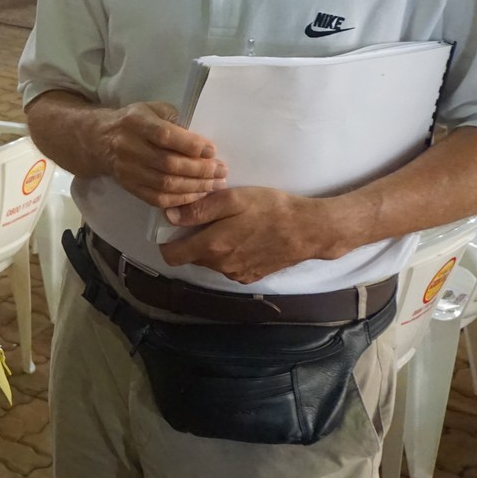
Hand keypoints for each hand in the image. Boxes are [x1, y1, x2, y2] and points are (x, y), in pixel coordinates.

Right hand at [99, 101, 226, 207]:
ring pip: (165, 184)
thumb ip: (174, 119)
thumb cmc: (135, 122)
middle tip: (221, 171)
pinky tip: (197, 194)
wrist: (100, 140)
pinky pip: (157, 199)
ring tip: (215, 184)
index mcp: (136, 122)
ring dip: (195, 186)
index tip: (212, 150)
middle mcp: (129, 147)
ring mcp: (128, 170)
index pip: (165, 136)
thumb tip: (199, 140)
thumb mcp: (152, 109)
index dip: (191, 145)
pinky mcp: (129, 186)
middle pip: (168, 163)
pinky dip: (180, 199)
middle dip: (200, 169)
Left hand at [159, 187, 340, 283]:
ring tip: (228, 227)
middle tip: (205, 220)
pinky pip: (228, 267)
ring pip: (210, 262)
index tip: (174, 227)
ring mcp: (236, 275)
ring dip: (211, 247)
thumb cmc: (271, 209)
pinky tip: (243, 238)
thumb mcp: (233, 199)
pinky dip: (228, 255)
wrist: (309, 230)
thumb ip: (199, 210)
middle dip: (191, 241)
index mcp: (213, 246)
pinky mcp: (251, 277)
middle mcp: (221, 266)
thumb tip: (169, 216)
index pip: (171, 256)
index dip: (167, 242)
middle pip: (191, 257)